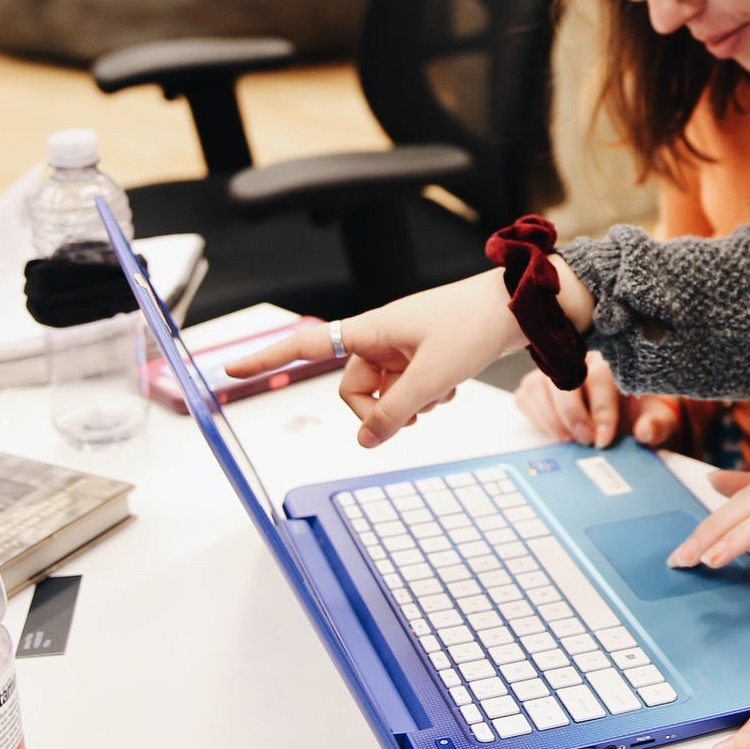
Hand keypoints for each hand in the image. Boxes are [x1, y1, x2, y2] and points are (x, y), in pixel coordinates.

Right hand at [223, 268, 547, 447]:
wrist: (521, 307)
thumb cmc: (475, 324)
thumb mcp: (432, 376)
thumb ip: (396, 412)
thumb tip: (367, 441)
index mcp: (370, 329)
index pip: (305, 344)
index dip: (266, 357)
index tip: (228, 368)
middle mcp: (380, 337)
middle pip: (354, 389)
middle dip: (380, 409)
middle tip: (417, 407)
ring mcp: (402, 347)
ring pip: (384, 394)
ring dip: (408, 405)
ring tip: (441, 393)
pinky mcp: (423, 356)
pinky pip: (407, 390)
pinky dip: (424, 398)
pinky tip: (449, 390)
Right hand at [514, 352, 679, 447]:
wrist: (625, 417)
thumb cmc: (640, 415)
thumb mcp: (657, 421)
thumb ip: (656, 426)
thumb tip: (646, 431)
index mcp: (610, 362)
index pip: (600, 378)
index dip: (601, 411)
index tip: (604, 439)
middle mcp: (578, 360)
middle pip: (564, 380)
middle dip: (573, 414)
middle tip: (585, 441)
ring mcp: (553, 372)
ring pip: (539, 386)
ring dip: (552, 417)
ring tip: (569, 440)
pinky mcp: (536, 387)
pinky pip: (526, 398)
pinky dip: (538, 418)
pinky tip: (555, 433)